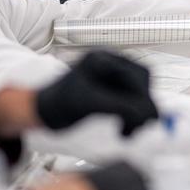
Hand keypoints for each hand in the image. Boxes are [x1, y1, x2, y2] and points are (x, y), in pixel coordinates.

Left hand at [35, 51, 157, 135]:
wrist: (43, 112)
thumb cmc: (58, 104)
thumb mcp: (88, 104)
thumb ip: (118, 106)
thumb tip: (143, 113)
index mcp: (102, 59)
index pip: (136, 74)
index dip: (143, 97)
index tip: (145, 118)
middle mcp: (109, 62)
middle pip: (141, 81)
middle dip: (142, 105)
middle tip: (139, 127)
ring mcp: (111, 75)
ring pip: (139, 91)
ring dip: (139, 112)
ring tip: (128, 131)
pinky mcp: (112, 88)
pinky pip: (132, 99)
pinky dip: (132, 115)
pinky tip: (124, 128)